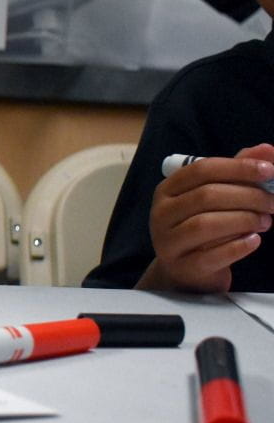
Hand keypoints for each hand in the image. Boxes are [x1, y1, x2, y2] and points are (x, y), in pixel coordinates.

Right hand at [139, 143, 273, 292]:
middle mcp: (161, 213)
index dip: (238, 167)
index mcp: (167, 189)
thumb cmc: (202, 227)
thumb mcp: (215, 197)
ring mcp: (167, 242)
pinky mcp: (181, 267)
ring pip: (205, 224)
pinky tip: (254, 241)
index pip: (202, 169)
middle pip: (206, 195)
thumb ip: (238, 173)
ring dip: (244, 220)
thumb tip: (267, 150)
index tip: (269, 171)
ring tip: (266, 221)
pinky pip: (212, 255)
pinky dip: (239, 246)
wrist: (185, 272)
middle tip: (273, 202)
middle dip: (248, 196)